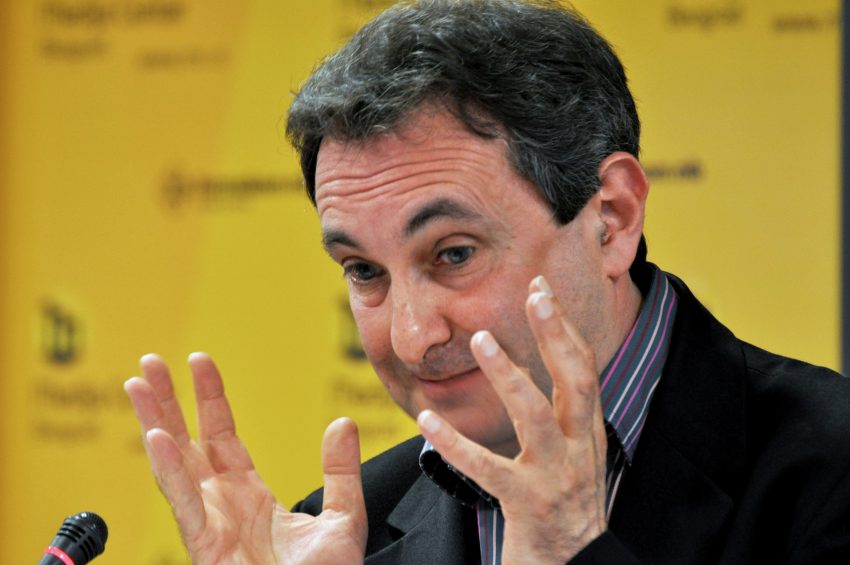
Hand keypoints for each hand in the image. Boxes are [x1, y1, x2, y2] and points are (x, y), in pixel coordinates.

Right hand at [124, 353, 367, 564]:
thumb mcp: (341, 518)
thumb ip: (340, 472)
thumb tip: (343, 423)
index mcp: (248, 495)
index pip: (221, 434)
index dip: (208, 397)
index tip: (198, 360)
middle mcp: (221, 504)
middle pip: (186, 442)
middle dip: (166, 402)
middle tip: (149, 362)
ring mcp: (209, 524)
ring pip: (174, 464)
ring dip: (154, 422)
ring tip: (136, 384)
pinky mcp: (205, 545)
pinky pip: (183, 501)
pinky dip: (169, 469)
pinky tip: (157, 436)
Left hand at [417, 276, 607, 563]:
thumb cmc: (562, 509)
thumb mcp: (571, 457)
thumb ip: (561, 418)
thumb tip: (540, 375)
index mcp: (587, 434)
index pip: (583, 370)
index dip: (565, 328)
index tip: (542, 289)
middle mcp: (579, 451)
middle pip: (575, 382)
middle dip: (556, 335)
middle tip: (534, 294)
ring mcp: (556, 479)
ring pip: (536, 418)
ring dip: (511, 376)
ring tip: (483, 340)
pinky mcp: (529, 507)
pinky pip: (488, 471)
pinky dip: (456, 444)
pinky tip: (427, 420)